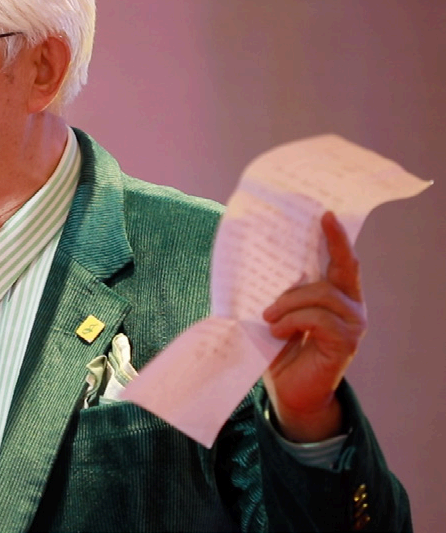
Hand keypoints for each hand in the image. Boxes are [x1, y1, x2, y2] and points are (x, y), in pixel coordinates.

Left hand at [262, 211, 366, 441]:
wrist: (289, 392)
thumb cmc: (280, 350)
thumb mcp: (275, 314)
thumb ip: (276, 291)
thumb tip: (253, 259)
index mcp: (336, 295)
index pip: (342, 261)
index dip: (336, 237)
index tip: (325, 214)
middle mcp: (351, 306)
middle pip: (343, 269)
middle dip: (329, 246)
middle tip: (313, 230)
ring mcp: (352, 324)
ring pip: (322, 293)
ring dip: (289, 301)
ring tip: (268, 316)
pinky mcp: (346, 342)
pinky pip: (318, 318)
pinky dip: (292, 320)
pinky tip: (276, 332)